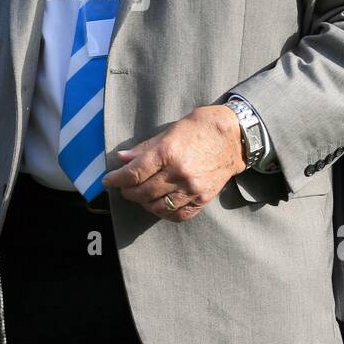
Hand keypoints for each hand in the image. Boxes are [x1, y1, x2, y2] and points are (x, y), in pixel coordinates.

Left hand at [102, 105, 246, 222]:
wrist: (234, 137)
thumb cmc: (200, 128)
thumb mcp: (169, 131)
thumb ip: (144, 148)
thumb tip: (122, 159)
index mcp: (168, 152)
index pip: (134, 173)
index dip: (116, 179)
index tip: (108, 181)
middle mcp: (179, 173)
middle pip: (142, 192)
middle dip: (127, 191)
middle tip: (123, 187)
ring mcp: (192, 188)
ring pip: (157, 206)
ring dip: (143, 203)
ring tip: (140, 195)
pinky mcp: (203, 198)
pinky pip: (178, 214)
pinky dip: (164, 213)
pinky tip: (158, 205)